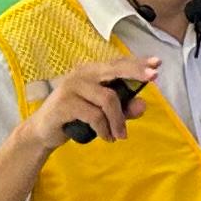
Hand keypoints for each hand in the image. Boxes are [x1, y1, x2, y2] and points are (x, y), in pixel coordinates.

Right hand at [19, 58, 145, 154]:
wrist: (43, 131)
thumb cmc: (76, 118)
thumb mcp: (104, 114)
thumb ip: (124, 109)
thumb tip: (143, 105)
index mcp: (92, 72)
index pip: (118, 63)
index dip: (138, 63)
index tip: (157, 63)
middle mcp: (81, 74)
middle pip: (114, 69)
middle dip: (135, 72)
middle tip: (154, 77)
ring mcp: (71, 87)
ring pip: (108, 99)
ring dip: (118, 120)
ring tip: (120, 136)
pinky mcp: (64, 103)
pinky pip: (94, 115)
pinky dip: (104, 128)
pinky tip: (106, 137)